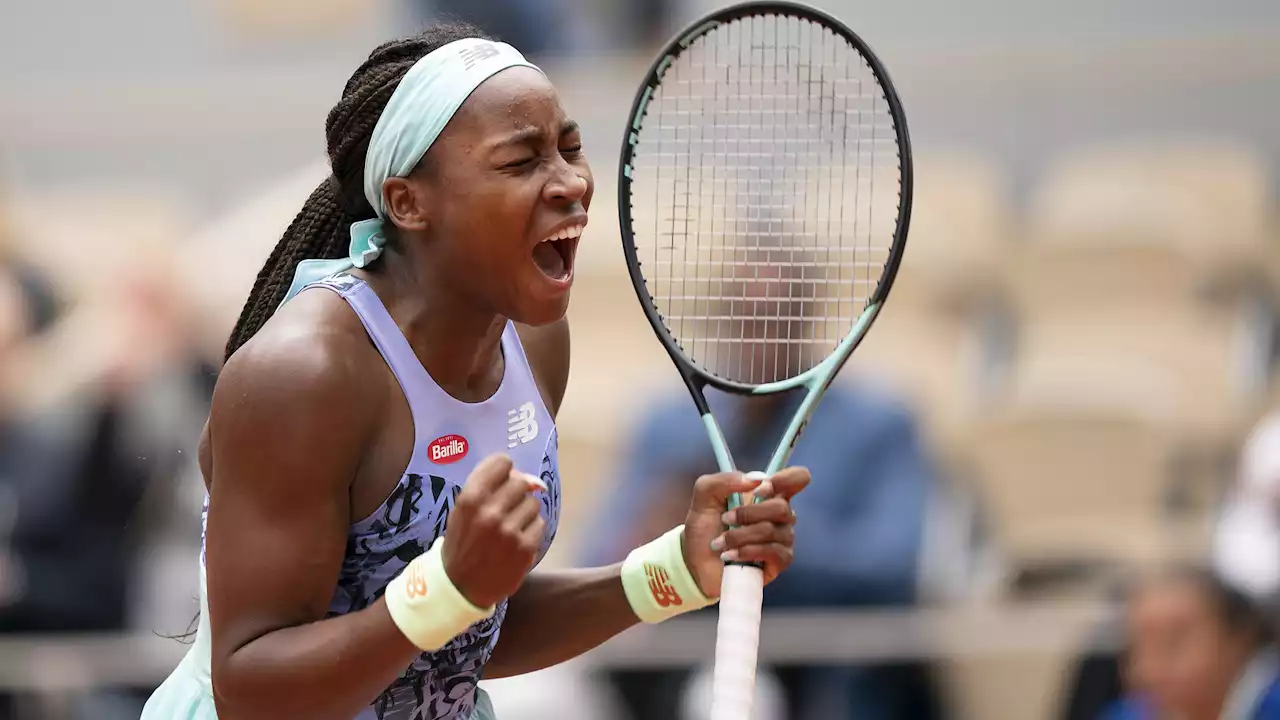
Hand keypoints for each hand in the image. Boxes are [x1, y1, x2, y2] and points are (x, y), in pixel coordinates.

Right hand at [443, 453, 545, 607]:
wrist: (460, 586)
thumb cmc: (463, 542)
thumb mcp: (464, 510)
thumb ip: (491, 487)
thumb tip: (535, 481)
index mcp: (470, 498)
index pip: (502, 462)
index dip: (505, 471)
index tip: (501, 483)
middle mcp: (490, 512)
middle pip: (521, 482)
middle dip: (515, 494)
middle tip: (505, 510)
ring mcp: (509, 531)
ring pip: (533, 503)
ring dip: (524, 513)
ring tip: (509, 528)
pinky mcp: (525, 548)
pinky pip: (539, 524)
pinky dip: (530, 531)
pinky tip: (516, 541)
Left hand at [681, 467, 810, 596]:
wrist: (696, 563)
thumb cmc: (705, 527)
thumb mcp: (704, 496)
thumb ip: (723, 480)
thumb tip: (753, 480)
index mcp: (768, 494)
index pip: (797, 478)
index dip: (785, 480)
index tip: (758, 489)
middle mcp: (781, 514)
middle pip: (781, 507)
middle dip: (747, 514)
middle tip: (725, 518)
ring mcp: (783, 538)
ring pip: (771, 530)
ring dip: (739, 536)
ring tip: (720, 543)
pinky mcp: (781, 560)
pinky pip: (772, 552)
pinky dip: (746, 551)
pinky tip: (730, 556)